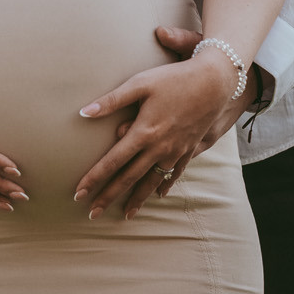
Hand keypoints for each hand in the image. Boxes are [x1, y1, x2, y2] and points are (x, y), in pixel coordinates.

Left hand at [72, 50, 244, 220]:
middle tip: (93, 214)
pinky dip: (164, 186)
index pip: (113, 162)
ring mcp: (175, 151)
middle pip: (129, 178)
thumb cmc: (173, 79)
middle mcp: (159, 148)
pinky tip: (158, 195)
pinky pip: (174, 174)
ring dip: (137, 199)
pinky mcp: (189, 149)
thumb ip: (112, 100)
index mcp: (143, 132)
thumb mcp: (140, 83)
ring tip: (125, 215)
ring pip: (152, 181)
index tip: (79, 193)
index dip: (94, 178)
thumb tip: (83, 112)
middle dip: (109, 196)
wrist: (214, 82)